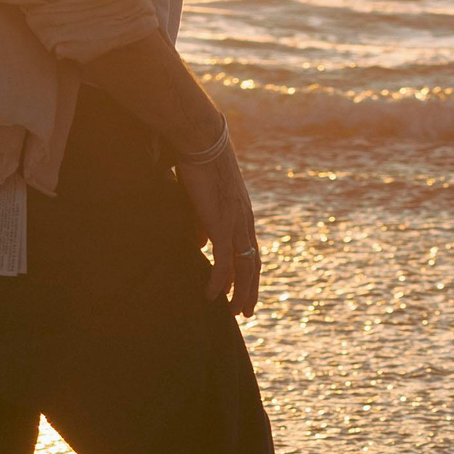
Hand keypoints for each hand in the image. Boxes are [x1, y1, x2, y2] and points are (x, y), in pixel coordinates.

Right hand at [177, 145, 259, 317]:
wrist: (200, 140)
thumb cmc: (199, 162)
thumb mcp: (203, 198)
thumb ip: (204, 223)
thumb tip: (201, 243)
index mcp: (243, 214)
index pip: (252, 250)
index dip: (250, 274)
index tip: (245, 292)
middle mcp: (245, 221)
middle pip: (254, 264)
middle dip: (250, 291)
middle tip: (245, 313)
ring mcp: (235, 224)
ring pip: (244, 269)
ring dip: (239, 293)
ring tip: (232, 313)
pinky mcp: (221, 224)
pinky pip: (223, 262)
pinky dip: (219, 282)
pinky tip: (212, 296)